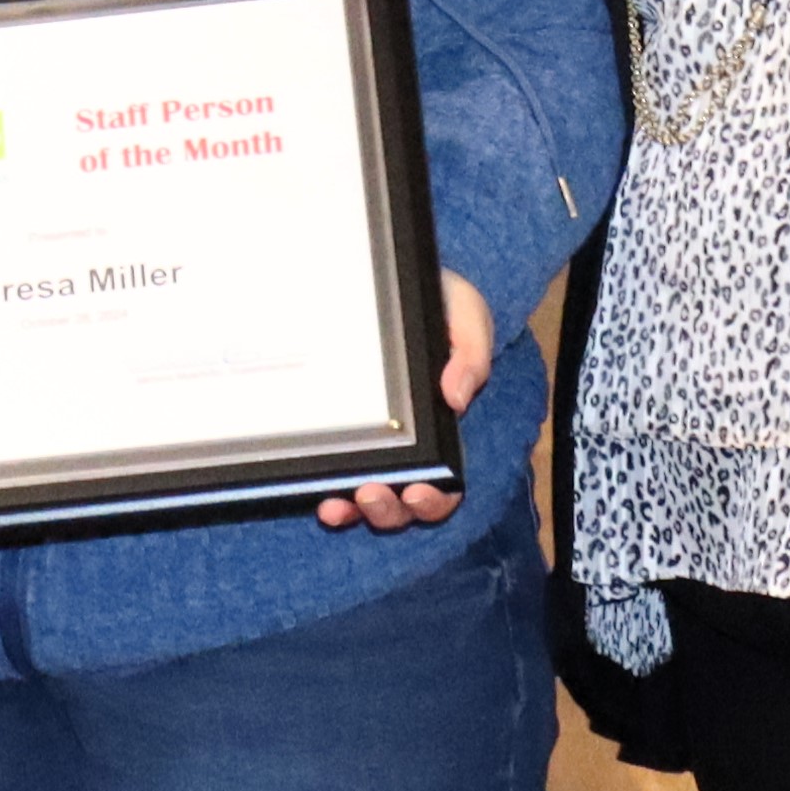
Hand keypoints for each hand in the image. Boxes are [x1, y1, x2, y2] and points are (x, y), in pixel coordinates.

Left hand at [319, 270, 493, 531]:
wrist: (392, 279)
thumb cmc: (438, 302)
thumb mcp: (464, 316)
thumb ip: (470, 354)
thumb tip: (456, 398)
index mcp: (442, 428)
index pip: (445, 486)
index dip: (434, 501)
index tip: (418, 491)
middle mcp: (407, 448)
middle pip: (402, 505)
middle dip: (389, 510)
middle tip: (372, 494)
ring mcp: (370, 447)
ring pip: (365, 502)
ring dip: (356, 511)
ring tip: (342, 502)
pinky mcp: (337, 436)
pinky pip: (332, 478)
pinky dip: (329, 497)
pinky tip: (319, 497)